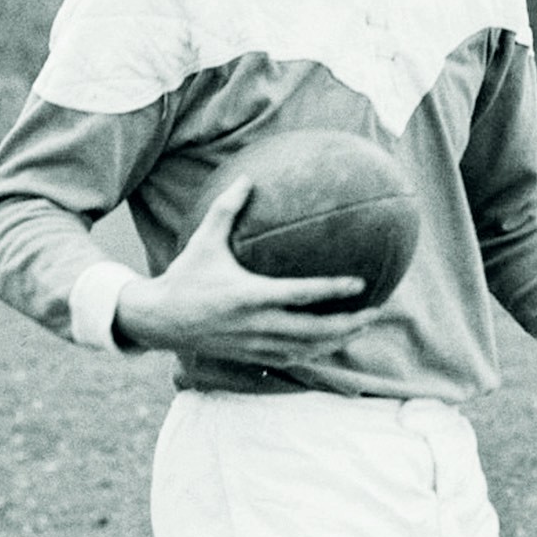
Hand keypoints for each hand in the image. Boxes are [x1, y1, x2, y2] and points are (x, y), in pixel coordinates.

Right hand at [114, 176, 379, 363]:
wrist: (159, 321)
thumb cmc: (184, 277)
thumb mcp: (203, 241)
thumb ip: (226, 209)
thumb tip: (246, 178)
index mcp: (250, 296)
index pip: (302, 294)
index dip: (334, 290)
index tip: (361, 284)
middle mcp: (258, 324)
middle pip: (316, 331)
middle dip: (350, 324)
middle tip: (377, 311)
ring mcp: (256, 344)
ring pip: (309, 349)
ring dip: (340, 341)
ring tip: (363, 327)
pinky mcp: (252, 356)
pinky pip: (293, 358)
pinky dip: (317, 353)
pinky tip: (333, 343)